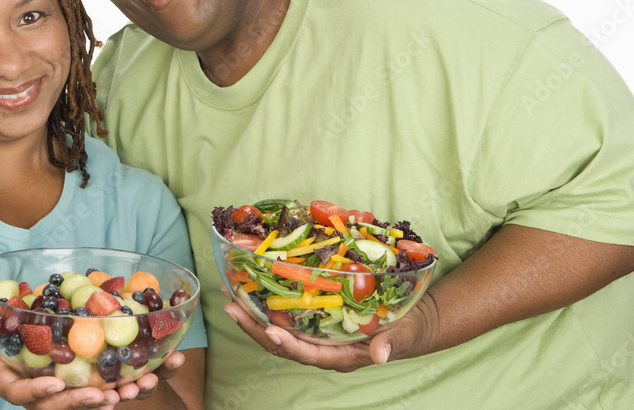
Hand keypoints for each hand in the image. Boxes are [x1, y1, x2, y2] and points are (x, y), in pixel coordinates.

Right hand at [0, 302, 180, 408]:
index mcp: (6, 381)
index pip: (21, 394)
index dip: (38, 391)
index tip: (55, 384)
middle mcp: (34, 390)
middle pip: (61, 403)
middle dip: (85, 401)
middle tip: (108, 396)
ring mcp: (57, 386)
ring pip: (87, 397)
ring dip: (114, 394)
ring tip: (138, 386)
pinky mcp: (76, 376)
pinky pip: (101, 382)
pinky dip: (124, 379)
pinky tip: (149, 371)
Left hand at [221, 286, 430, 372]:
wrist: (413, 319)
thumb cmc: (409, 329)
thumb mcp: (406, 334)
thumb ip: (392, 344)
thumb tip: (380, 356)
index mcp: (341, 355)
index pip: (308, 354)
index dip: (287, 344)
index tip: (269, 330)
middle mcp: (323, 347)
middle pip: (282, 342)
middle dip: (255, 327)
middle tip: (230, 306)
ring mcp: (317, 333)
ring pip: (279, 327)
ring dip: (253, 314)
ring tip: (229, 295)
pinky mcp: (315, 317)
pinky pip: (286, 313)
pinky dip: (266, 301)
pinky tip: (249, 286)